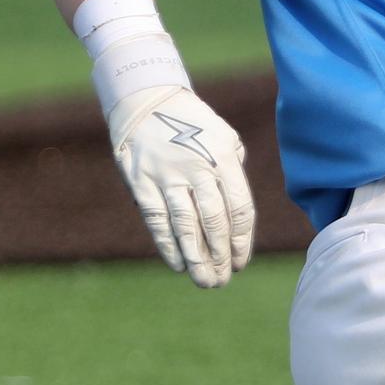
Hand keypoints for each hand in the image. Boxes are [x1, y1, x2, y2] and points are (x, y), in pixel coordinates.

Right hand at [108, 84, 254, 286]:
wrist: (148, 102)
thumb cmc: (194, 126)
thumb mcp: (225, 138)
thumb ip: (234, 173)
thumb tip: (238, 218)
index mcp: (223, 158)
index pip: (238, 208)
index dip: (242, 241)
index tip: (242, 263)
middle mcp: (197, 168)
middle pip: (214, 222)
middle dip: (221, 256)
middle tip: (223, 280)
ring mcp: (168, 176)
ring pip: (186, 226)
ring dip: (197, 259)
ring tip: (206, 281)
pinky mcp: (142, 183)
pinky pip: (157, 221)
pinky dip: (168, 246)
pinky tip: (178, 264)